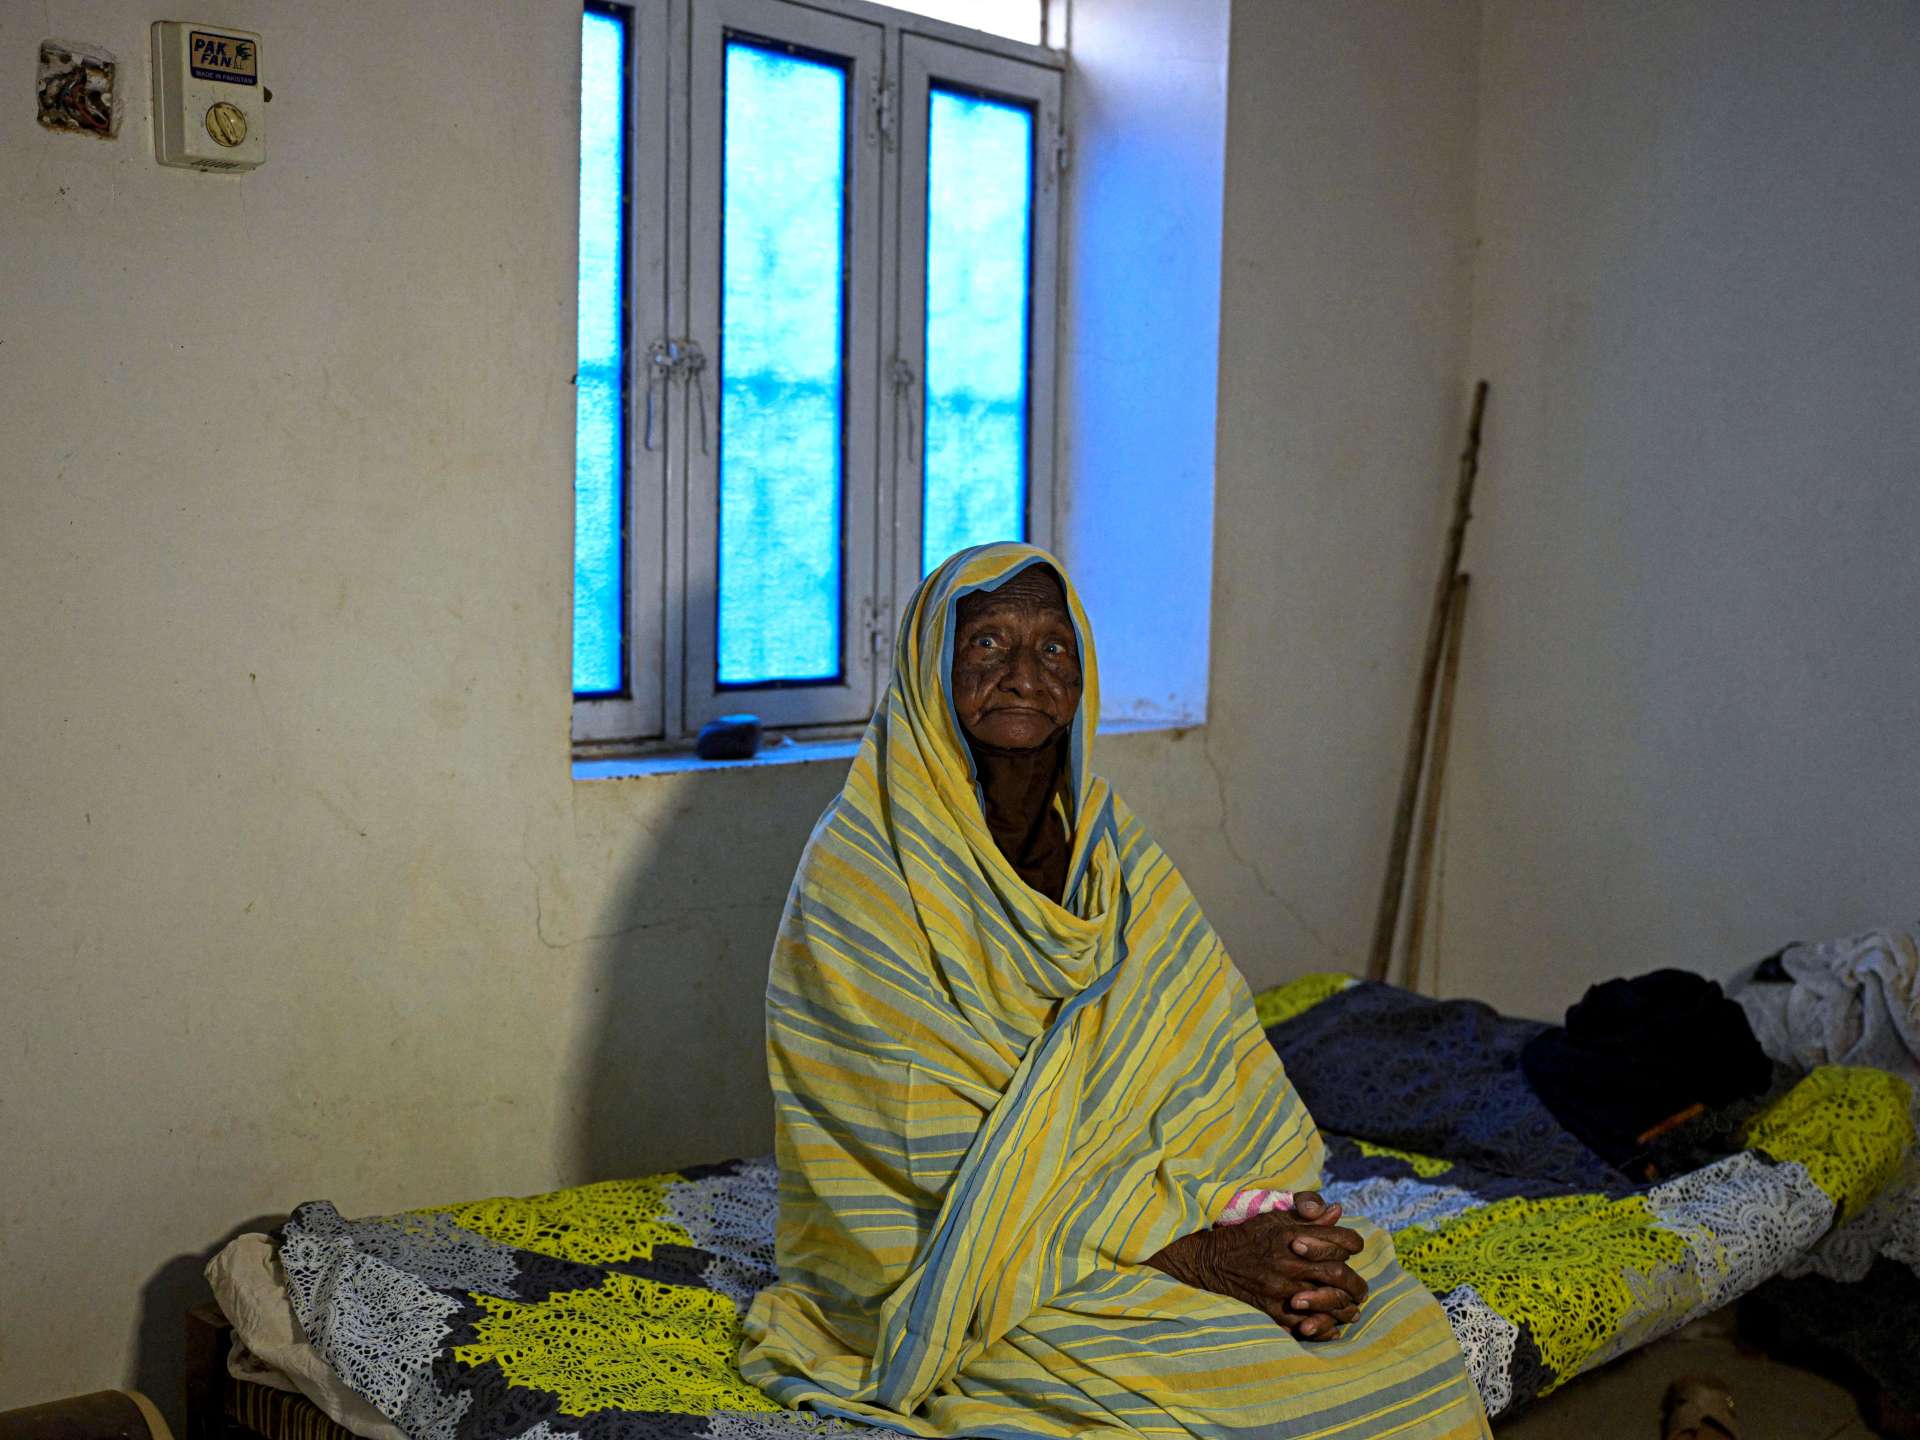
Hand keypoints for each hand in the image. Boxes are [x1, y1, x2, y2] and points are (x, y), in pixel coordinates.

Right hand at [1146, 1198, 1367, 1339]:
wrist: (1213, 1260)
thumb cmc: (1249, 1234)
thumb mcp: (1276, 1216)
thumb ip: (1307, 1213)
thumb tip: (1337, 1210)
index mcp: (1292, 1234)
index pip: (1340, 1240)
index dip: (1353, 1244)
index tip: (1353, 1249)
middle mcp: (1289, 1261)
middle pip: (1338, 1274)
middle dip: (1355, 1283)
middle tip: (1360, 1290)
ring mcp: (1280, 1287)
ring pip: (1326, 1301)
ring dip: (1344, 1308)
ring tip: (1351, 1310)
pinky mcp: (1271, 1308)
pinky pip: (1304, 1323)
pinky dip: (1323, 1328)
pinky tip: (1332, 1327)